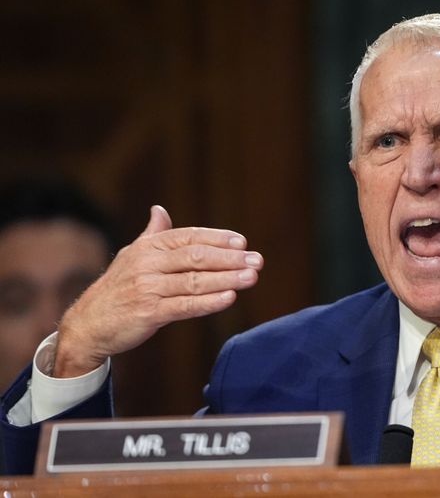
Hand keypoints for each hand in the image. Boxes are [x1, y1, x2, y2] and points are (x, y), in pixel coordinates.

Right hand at [53, 205, 263, 376]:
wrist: (88, 324)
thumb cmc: (117, 288)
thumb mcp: (132, 256)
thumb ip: (153, 235)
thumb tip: (160, 210)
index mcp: (149, 247)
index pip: (189, 237)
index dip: (218, 239)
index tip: (242, 243)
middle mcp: (148, 264)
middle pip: (196, 257)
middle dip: (230, 258)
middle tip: (257, 260)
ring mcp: (148, 288)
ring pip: (194, 281)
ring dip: (227, 279)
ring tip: (251, 278)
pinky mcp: (149, 312)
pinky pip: (184, 306)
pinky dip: (209, 302)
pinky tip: (230, 298)